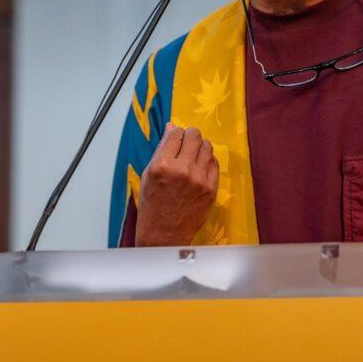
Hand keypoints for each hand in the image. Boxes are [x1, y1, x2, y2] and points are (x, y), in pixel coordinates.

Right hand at [135, 123, 218, 245]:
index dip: (176, 133)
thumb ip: (161, 149)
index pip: (176, 133)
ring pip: (207, 146)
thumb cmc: (153, 205)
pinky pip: (214, 163)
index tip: (175, 138)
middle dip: (189, 137)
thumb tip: (171, 128)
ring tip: (192, 157)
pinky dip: (207, 162)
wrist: (164, 233)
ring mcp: (199, 180)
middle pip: (195, 136)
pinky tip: (199, 168)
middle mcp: (183, 170)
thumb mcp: (148, 174)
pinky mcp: (211, 188)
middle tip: (186, 145)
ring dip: (199, 148)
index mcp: (163, 165)